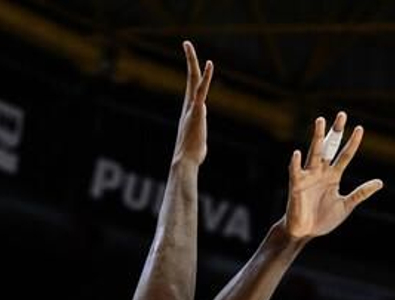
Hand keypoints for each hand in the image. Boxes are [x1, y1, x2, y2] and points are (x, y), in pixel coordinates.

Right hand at [174, 41, 212, 166]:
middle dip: (189, 59)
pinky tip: (209, 63)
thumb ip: (199, 139)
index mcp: (190, 111)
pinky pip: (201, 89)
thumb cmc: (190, 157)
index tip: (194, 60)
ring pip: (193, 79)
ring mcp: (192, 107)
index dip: (194, 73)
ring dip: (191, 60)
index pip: (193, 88)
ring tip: (187, 45)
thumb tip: (198, 149)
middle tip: (186, 43)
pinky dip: (206, 76)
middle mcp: (189, 105)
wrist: (184, 161)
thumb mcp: (197, 144)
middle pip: (190, 77)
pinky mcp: (197, 110)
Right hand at [280, 113, 383, 240]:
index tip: (360, 128)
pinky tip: (297, 153)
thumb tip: (380, 182)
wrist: (305, 233)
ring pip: (314, 153)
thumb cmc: (323, 219)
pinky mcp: (296, 185)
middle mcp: (321, 172)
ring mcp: (308, 177)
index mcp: (333, 176)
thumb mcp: (346, 206)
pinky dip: (296, 163)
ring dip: (318, 138)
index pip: (345, 155)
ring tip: (321, 121)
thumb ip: (361, 193)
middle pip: (330, 147)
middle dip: (336, 132)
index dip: (353, 143)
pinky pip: (296, 172)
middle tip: (341, 115)